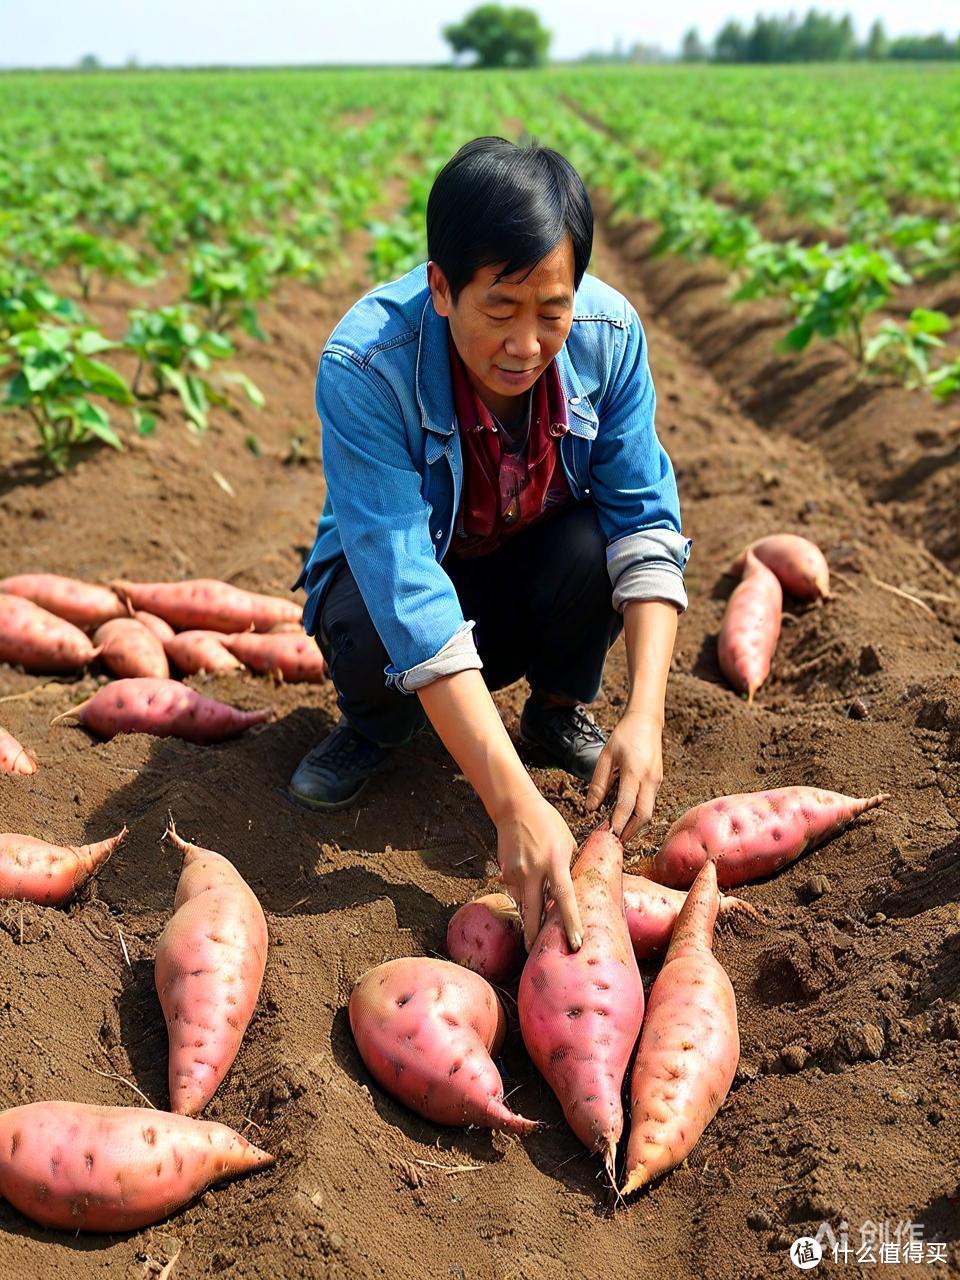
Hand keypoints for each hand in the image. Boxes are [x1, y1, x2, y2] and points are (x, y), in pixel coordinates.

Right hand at [495, 792, 582, 951]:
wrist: (515, 807)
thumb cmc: (548, 823)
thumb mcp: (567, 842)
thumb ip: (569, 867)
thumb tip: (572, 891)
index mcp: (554, 862)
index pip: (565, 897)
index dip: (571, 922)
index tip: (576, 943)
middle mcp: (533, 870)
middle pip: (534, 912)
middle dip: (535, 936)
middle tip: (536, 955)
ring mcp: (516, 873)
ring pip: (523, 905)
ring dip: (530, 918)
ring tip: (534, 934)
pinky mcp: (505, 872)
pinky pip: (515, 892)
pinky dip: (523, 898)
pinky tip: (527, 892)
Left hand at [584, 709, 663, 843]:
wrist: (647, 721)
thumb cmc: (624, 736)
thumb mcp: (605, 757)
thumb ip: (598, 784)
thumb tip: (590, 809)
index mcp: (634, 772)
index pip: (626, 805)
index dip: (617, 823)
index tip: (607, 837)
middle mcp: (649, 779)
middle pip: (643, 815)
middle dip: (630, 831)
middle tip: (615, 841)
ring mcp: (657, 781)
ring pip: (648, 811)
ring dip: (634, 824)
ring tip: (617, 832)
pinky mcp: (658, 781)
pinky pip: (649, 802)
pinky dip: (638, 813)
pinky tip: (625, 816)